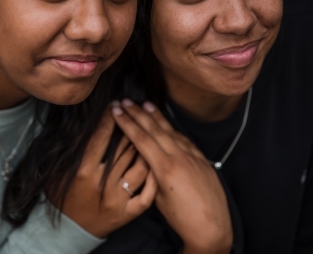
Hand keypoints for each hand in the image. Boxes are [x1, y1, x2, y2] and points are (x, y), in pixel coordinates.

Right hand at [55, 107, 156, 237]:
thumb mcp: (57, 171)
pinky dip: (153, 177)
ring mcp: (117, 200)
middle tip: (135, 110)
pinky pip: (147, 193)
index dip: (109, 119)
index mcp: (83, 172)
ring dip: (145, 147)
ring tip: (148, 130)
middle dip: (131, 126)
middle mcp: (102, 185)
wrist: (67, 232)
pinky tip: (155, 162)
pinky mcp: (127, 214)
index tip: (115, 105)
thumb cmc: (61, 197)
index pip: (101, 138)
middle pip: (123, 149)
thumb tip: (83, 123)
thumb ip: (70, 149)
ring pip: (139, 167)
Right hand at [111, 99, 232, 253]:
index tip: (116, 110)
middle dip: (138, 113)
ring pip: (171, 130)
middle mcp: (179, 157)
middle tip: (125, 101)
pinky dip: (172, 129)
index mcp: (164, 167)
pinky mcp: (202, 159)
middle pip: (154, 129)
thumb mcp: (157, 197)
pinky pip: (184, 139)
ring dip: (156, 116)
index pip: (141, 138)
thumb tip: (145, 158)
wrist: (212, 227)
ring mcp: (192, 156)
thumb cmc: (182, 218)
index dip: (127, 122)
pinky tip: (165, 123)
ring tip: (144, 104)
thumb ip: (150, 173)